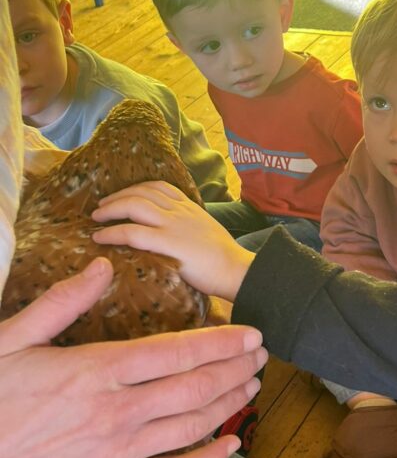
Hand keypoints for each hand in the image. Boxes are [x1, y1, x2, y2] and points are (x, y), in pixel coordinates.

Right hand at [0, 257, 266, 457]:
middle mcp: (117, 411)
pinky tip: (231, 445)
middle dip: (236, 368)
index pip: (176, 351)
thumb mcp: (8, 342)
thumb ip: (60, 303)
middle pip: (196, 386)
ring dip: (230, 404)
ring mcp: (119, 453)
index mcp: (95, 370)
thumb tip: (103, 267)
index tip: (251, 332)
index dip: (222, 341)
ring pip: (194, 426)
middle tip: (263, 355)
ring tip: (252, 386)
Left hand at [91, 181, 252, 301]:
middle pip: (141, 192)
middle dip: (117, 196)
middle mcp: (179, 211)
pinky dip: (112, 232)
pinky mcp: (168, 243)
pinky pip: (132, 233)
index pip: (159, 186)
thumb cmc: (225, 258)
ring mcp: (173, 225)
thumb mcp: (206, 231)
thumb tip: (173, 233)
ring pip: (133, 206)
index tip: (122, 195)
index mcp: (189, 207)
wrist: (238, 270)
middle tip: (101, 206)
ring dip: (109, 209)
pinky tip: (100, 237)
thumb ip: (188, 226)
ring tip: (96, 218)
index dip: (136, 188)